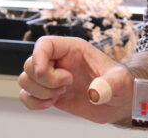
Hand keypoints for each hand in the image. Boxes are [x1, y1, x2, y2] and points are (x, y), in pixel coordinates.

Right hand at [18, 36, 133, 123]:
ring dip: (39, 92)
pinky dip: (34, 103)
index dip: (39, 56)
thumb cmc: (120, 85)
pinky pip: (26, 96)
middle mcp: (58, 61)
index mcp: (72, 49)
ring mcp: (51, 77)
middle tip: (67, 86)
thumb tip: (94, 92)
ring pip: (25, 80)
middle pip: (30, 64)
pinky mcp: (48, 93)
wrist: (118, 103)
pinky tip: (51, 103)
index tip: (44, 72)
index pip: (45, 44)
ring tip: (61, 94)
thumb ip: (111, 84)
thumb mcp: (122, 81)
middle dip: (45, 80)